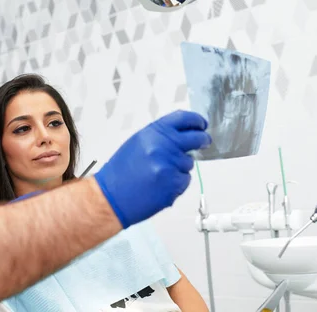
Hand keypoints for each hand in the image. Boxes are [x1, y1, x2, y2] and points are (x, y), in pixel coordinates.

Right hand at [95, 110, 210, 227]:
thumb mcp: (138, 143)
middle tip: (204, 142)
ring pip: (189, 163)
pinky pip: (185, 179)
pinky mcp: (174, 184)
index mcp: (153, 133)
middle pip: (196, 138)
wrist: (112, 196)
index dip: (197, 121)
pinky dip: (177, 183)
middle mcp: (163, 146)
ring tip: (159, 174)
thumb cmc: (121, 171)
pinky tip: (160, 185)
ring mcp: (170, 165)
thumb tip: (183, 135)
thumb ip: (160, 137)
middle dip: (203, 140)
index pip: (183, 119)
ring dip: (180, 167)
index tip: (202, 124)